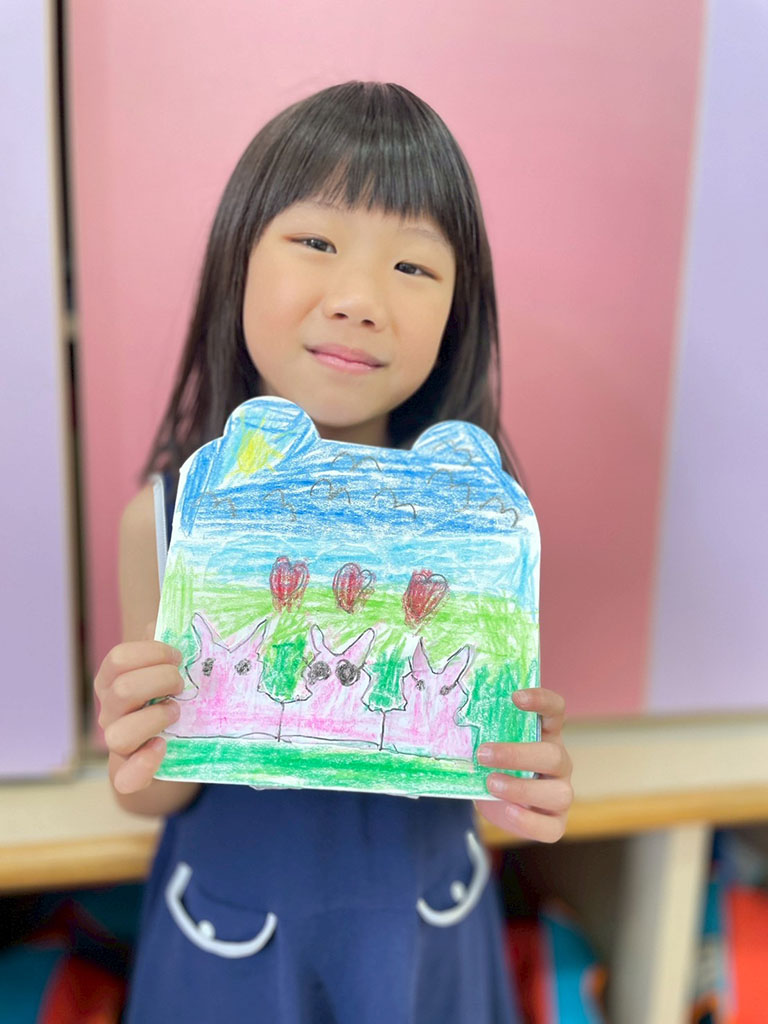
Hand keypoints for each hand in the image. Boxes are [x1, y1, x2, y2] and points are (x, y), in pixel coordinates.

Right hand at [94, 623, 183, 794]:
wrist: (170, 750)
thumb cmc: (167, 698)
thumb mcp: (166, 670)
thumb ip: (164, 647)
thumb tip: (161, 623)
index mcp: (113, 681)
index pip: (119, 659)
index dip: (152, 652)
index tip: (178, 656)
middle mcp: (109, 712)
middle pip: (121, 690)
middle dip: (160, 681)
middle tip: (181, 685)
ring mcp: (116, 743)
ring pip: (119, 733)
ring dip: (154, 719)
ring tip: (176, 713)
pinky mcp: (127, 773)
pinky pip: (125, 776)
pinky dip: (144, 763)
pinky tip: (162, 747)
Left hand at [473, 688, 572, 842]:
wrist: (498, 801)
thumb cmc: (496, 765)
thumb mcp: (491, 746)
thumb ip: (483, 735)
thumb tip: (451, 723)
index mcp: (546, 735)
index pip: (555, 710)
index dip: (541, 701)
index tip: (515, 697)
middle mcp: (559, 763)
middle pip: (554, 755)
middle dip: (518, 755)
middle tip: (483, 754)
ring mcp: (561, 792)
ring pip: (558, 793)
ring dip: (522, 789)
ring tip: (490, 784)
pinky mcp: (555, 822)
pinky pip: (551, 827)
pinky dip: (528, 821)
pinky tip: (507, 811)